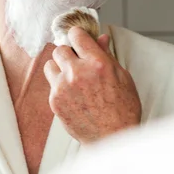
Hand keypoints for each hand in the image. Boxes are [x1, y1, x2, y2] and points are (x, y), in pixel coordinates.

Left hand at [44, 27, 141, 143]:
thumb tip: (100, 37)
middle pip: (59, 49)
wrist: (112, 138)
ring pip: (50, 65)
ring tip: (73, 79)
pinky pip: (51, 84)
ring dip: (59, 68)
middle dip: (68, 54)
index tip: (80, 40)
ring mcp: (63, 88)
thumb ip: (107, 55)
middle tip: (78, 63)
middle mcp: (77, 73)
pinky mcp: (55, 102)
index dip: (78, 36)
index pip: (76, 35)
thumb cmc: (123, 109)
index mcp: (97, 63)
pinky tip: (73, 95)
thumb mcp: (122, 77)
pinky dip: (59, 86)